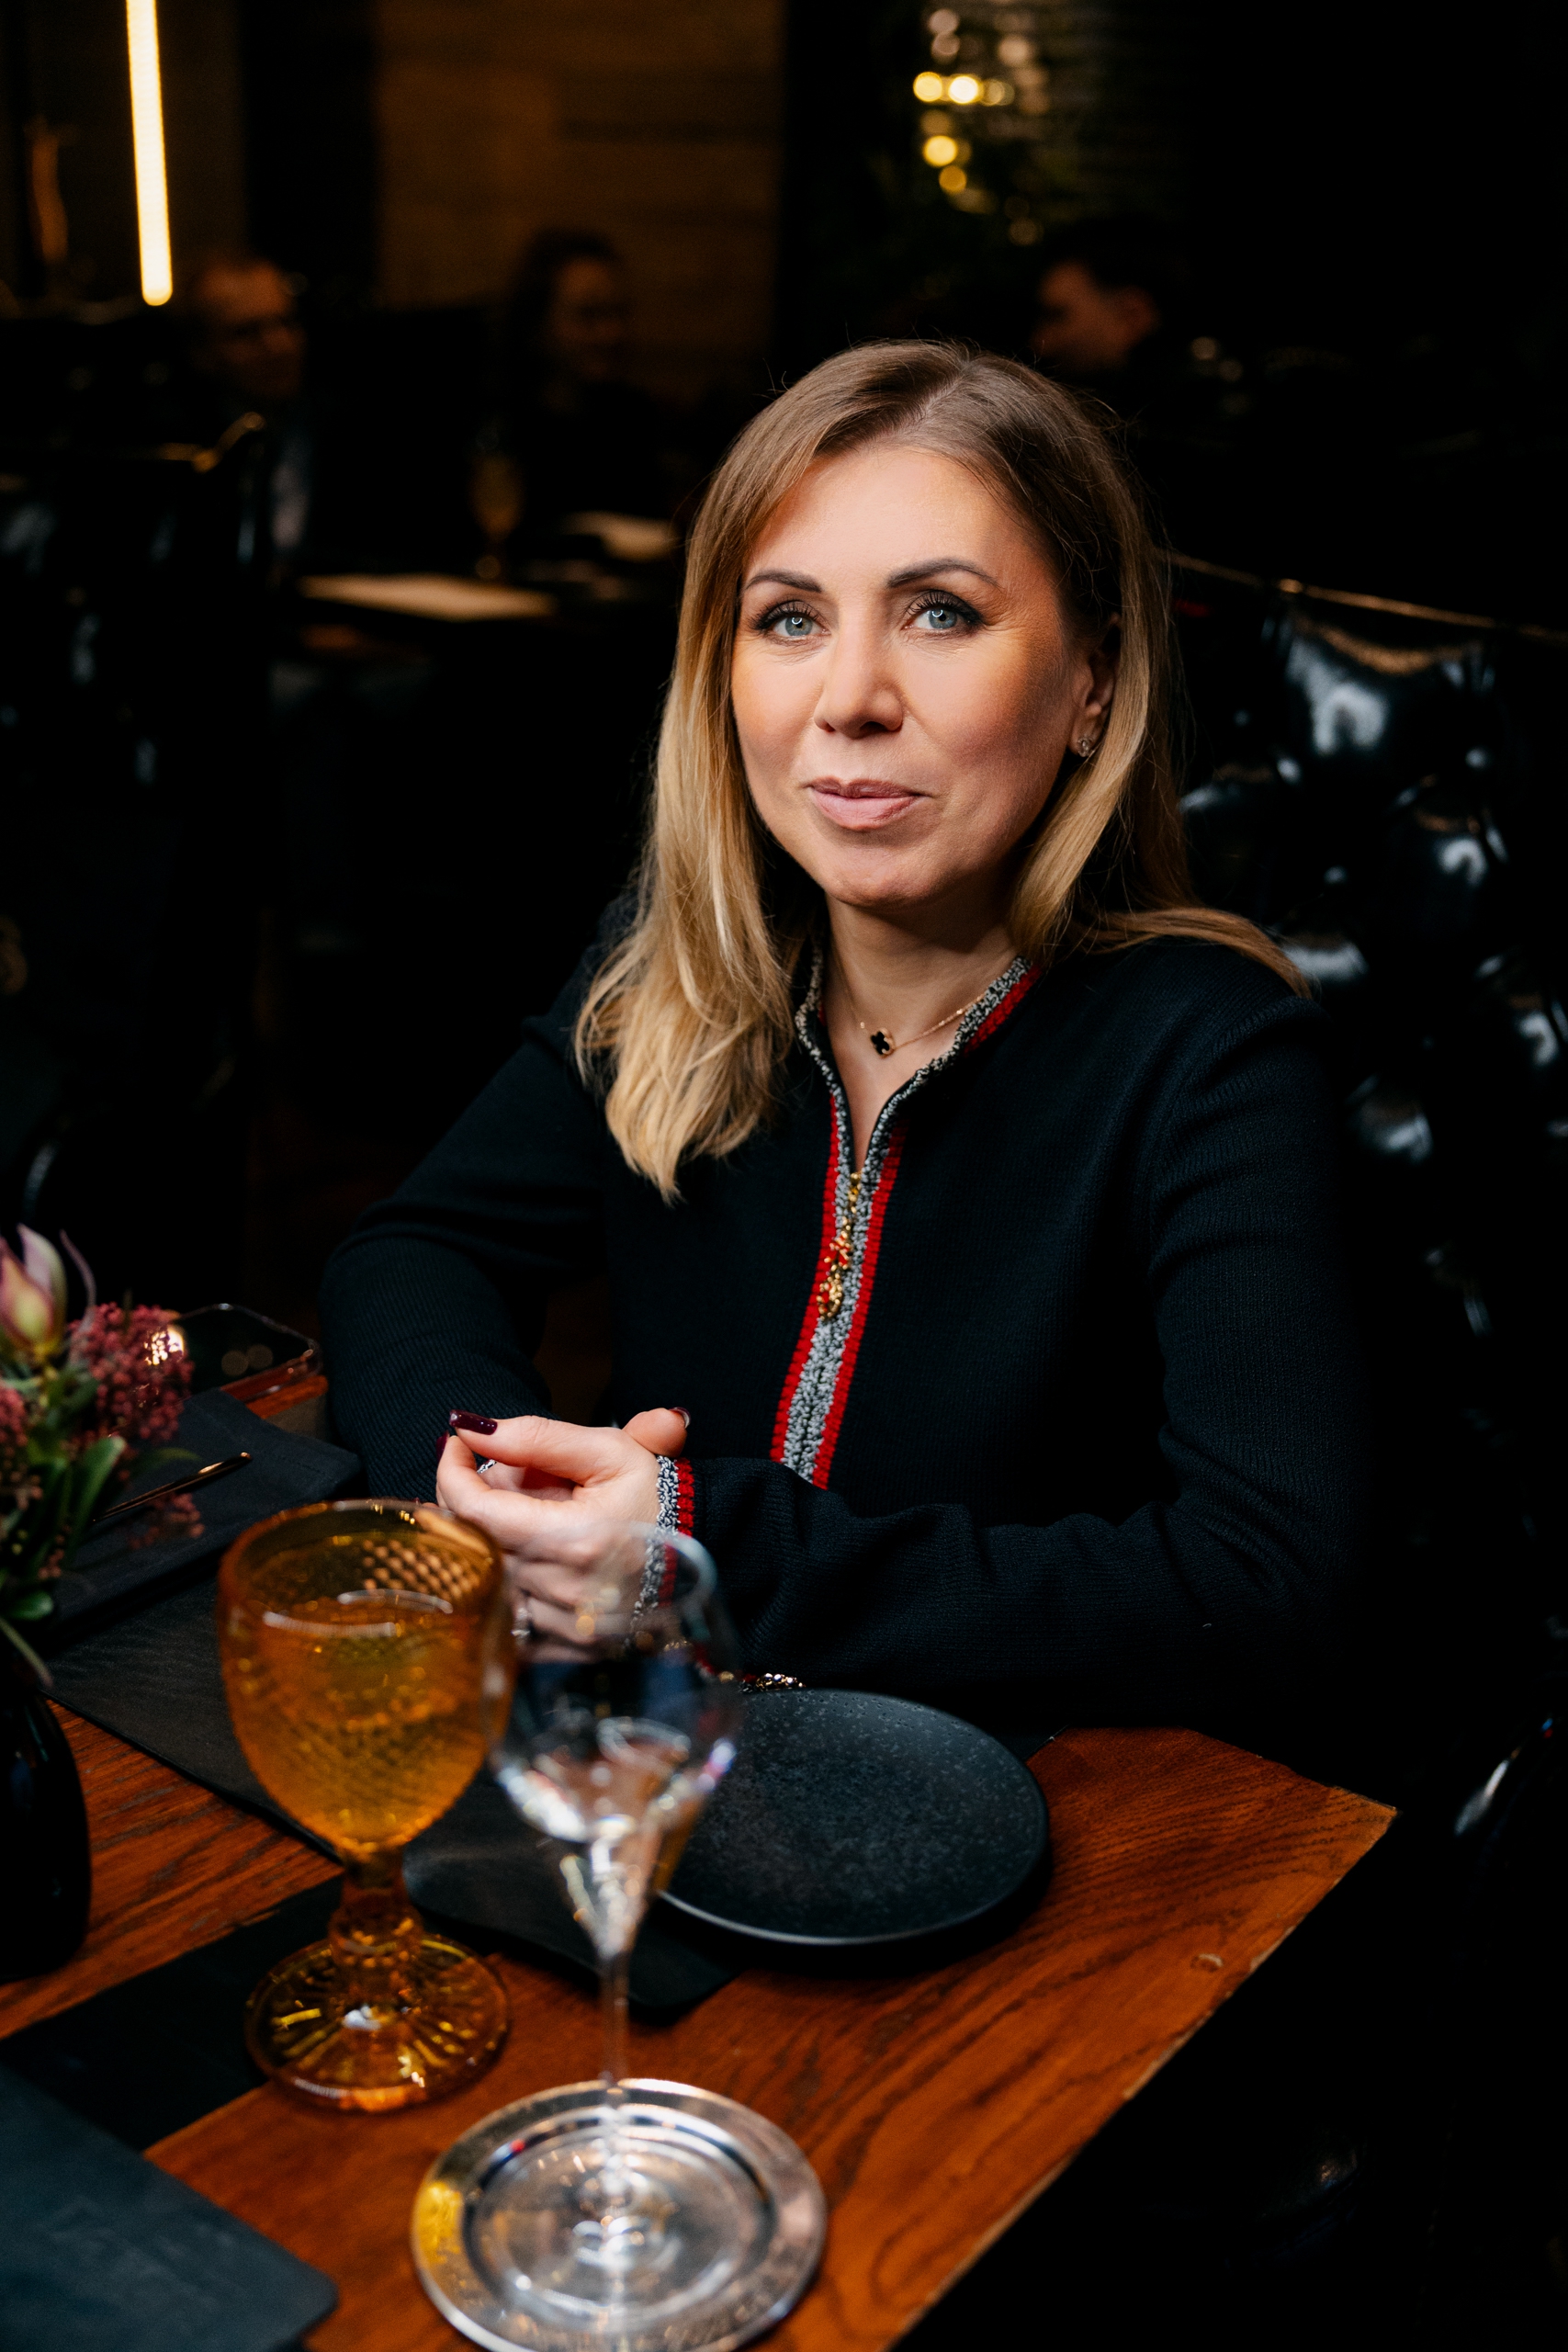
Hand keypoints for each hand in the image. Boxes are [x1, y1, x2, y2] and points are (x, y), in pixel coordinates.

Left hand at [436, 1410, 686, 1633]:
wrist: (705, 1551)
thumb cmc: (655, 1496)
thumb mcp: (607, 1451)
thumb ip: (535, 1437)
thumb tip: (470, 1427)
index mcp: (575, 1541)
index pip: (476, 1510)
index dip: (453, 1472)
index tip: (458, 1443)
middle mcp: (565, 1592)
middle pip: (476, 1542)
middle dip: (479, 1500)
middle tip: (509, 1474)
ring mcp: (563, 1628)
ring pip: (486, 1579)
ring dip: (492, 1542)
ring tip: (530, 1515)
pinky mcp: (563, 1649)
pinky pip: (505, 1617)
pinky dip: (503, 1584)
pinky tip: (526, 1558)